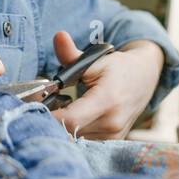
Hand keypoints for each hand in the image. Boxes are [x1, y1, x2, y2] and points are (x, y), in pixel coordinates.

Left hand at [48, 32, 163, 139]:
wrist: (144, 79)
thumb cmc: (117, 68)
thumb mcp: (94, 59)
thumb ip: (71, 54)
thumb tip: (58, 36)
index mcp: (107, 100)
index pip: (70, 120)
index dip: (49, 117)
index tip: (34, 108)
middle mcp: (112, 123)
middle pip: (69, 132)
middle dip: (51, 121)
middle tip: (40, 107)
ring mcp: (114, 135)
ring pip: (75, 138)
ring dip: (62, 128)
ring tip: (57, 110)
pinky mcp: (112, 141)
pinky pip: (85, 141)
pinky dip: (74, 131)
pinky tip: (70, 118)